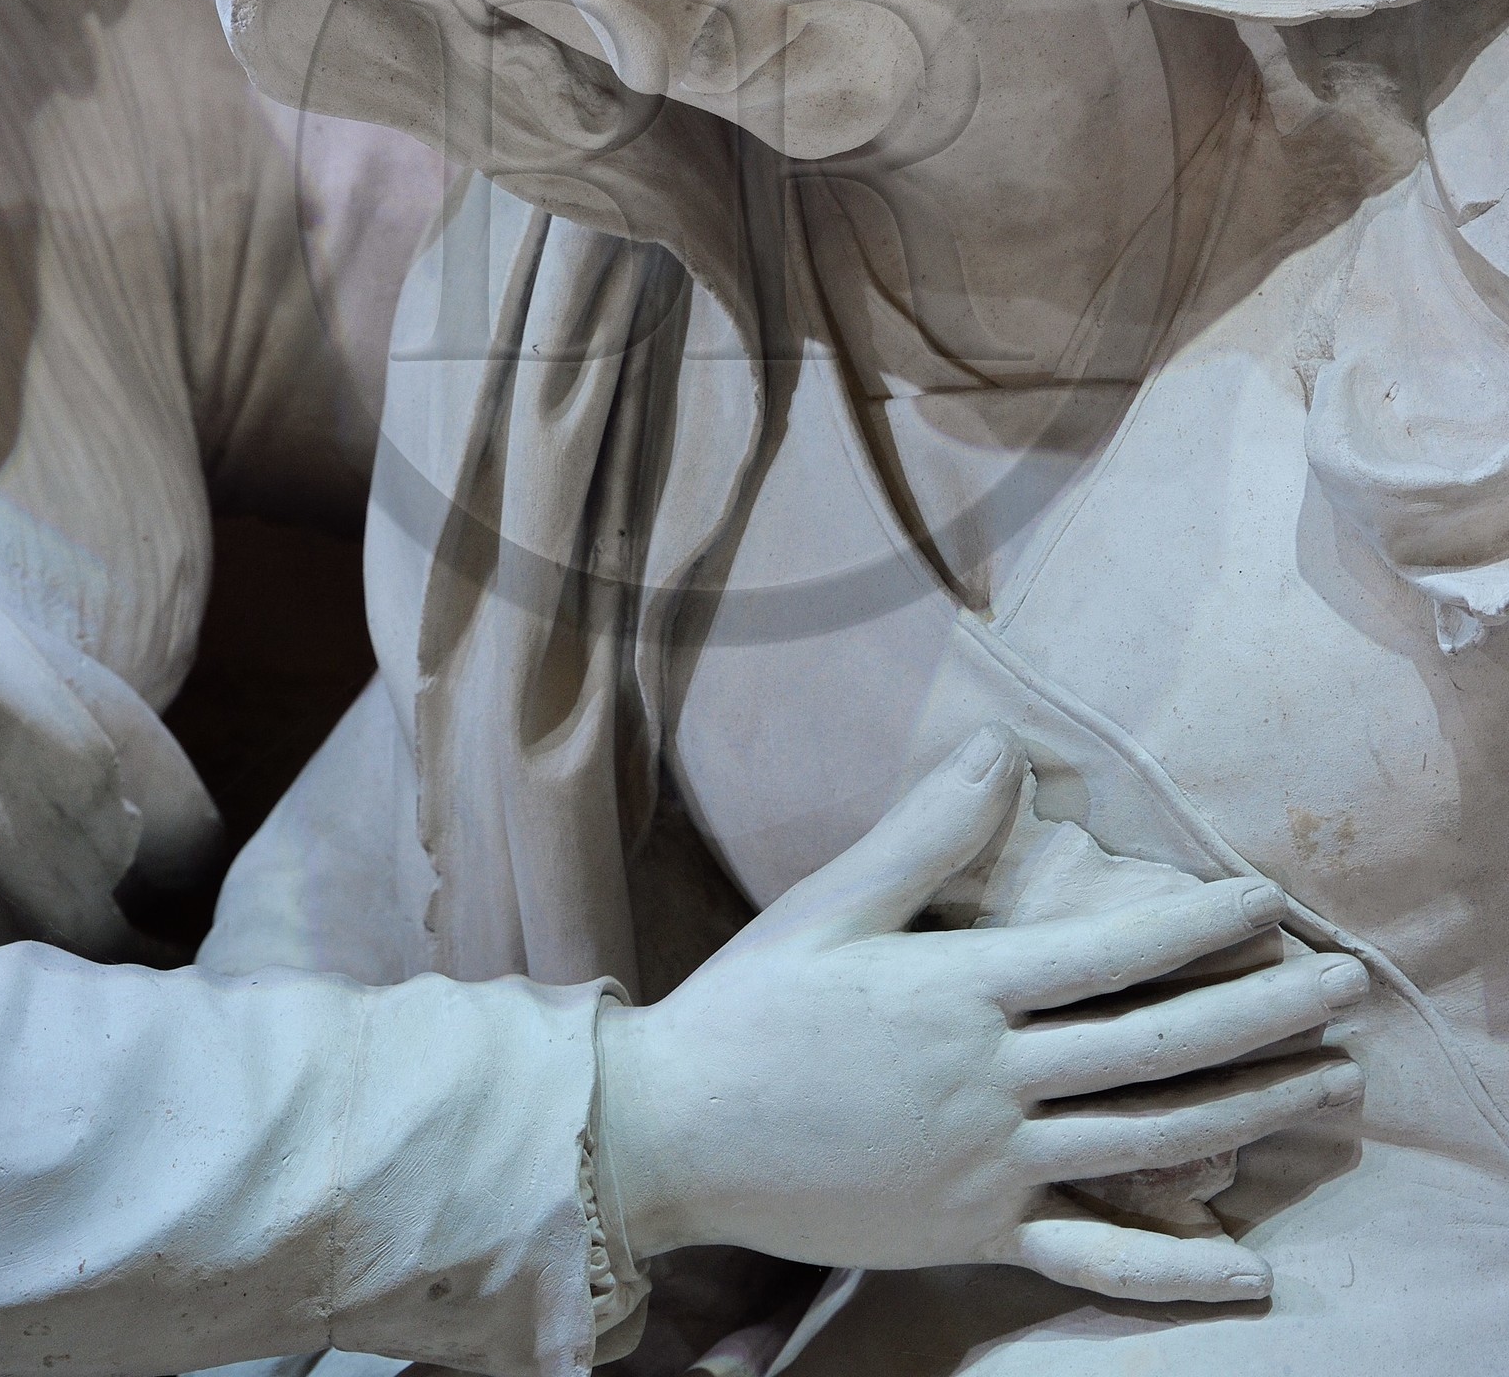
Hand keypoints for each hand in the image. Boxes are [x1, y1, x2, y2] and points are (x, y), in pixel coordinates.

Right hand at [597, 729, 1365, 1302]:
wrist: (673, 1135)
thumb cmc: (748, 1007)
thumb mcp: (830, 905)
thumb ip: (926, 832)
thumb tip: (1004, 748)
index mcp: (960, 990)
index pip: (1111, 954)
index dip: (1201, 926)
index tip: (1271, 901)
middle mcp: (992, 1079)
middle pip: (1157, 1046)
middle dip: (1265, 1014)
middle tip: (1348, 988)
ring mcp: (990, 1165)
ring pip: (1148, 1139)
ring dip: (1250, 1110)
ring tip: (1328, 1086)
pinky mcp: (975, 1232)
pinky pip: (1092, 1256)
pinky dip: (1171, 1268)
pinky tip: (1244, 1270)